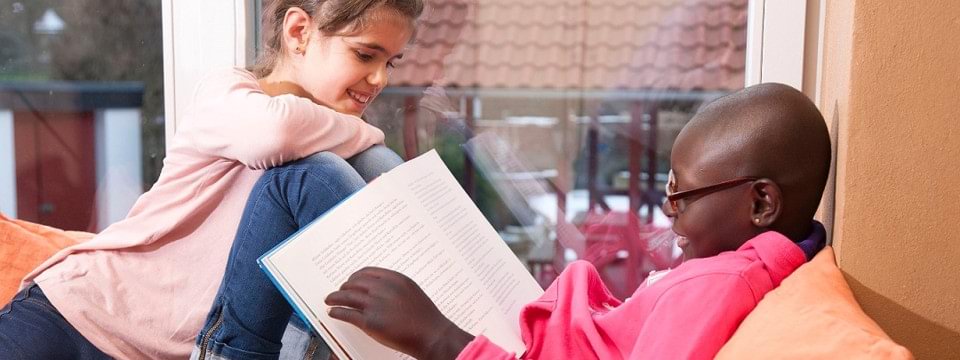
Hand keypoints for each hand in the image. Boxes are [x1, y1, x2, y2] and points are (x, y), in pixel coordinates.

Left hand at [325, 267, 473, 359]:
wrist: (431, 335)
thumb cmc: (425, 316)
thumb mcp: (411, 291)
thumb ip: (393, 287)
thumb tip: (375, 288)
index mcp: (394, 278)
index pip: (366, 272)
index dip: (355, 277)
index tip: (350, 281)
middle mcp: (383, 288)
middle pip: (354, 283)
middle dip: (344, 287)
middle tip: (339, 292)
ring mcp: (375, 304)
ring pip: (346, 297)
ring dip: (334, 298)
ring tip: (329, 300)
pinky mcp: (369, 322)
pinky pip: (346, 313)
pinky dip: (336, 312)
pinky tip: (333, 312)